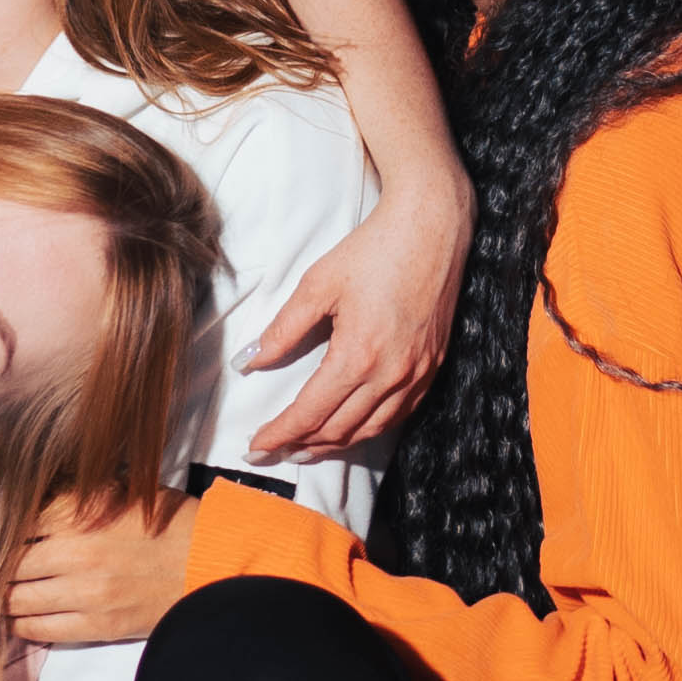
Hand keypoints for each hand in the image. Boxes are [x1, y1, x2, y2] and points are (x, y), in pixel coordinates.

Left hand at [4, 492, 194, 650]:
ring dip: (3, 596)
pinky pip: (39, 629)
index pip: (14, 520)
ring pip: (15, 599)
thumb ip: (73, 498)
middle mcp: (76, 552)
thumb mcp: (120, 492)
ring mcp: (85, 592)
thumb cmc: (168, 522)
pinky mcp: (97, 624)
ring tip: (1, 590)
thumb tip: (28, 502)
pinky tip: (20, 614)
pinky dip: (22, 622)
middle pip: (7, 563)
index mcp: (81, 511)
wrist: (212, 563)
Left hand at [240, 164, 471, 463]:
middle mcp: (391, 374)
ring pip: (370, 430)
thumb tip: (249, 362)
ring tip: (304, 448)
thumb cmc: (372, 250)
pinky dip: (369, 428)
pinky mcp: (432, 366)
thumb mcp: (317, 285)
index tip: (254, 446)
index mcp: (358, 356)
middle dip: (300, 446)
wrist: (432, 227)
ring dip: (334, 444)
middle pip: (339, 430)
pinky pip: (398, 414)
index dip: (279, 434)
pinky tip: (351, 427)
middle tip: (271, 452)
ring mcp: (416, 374)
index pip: (310, 414)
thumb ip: (282, 330)